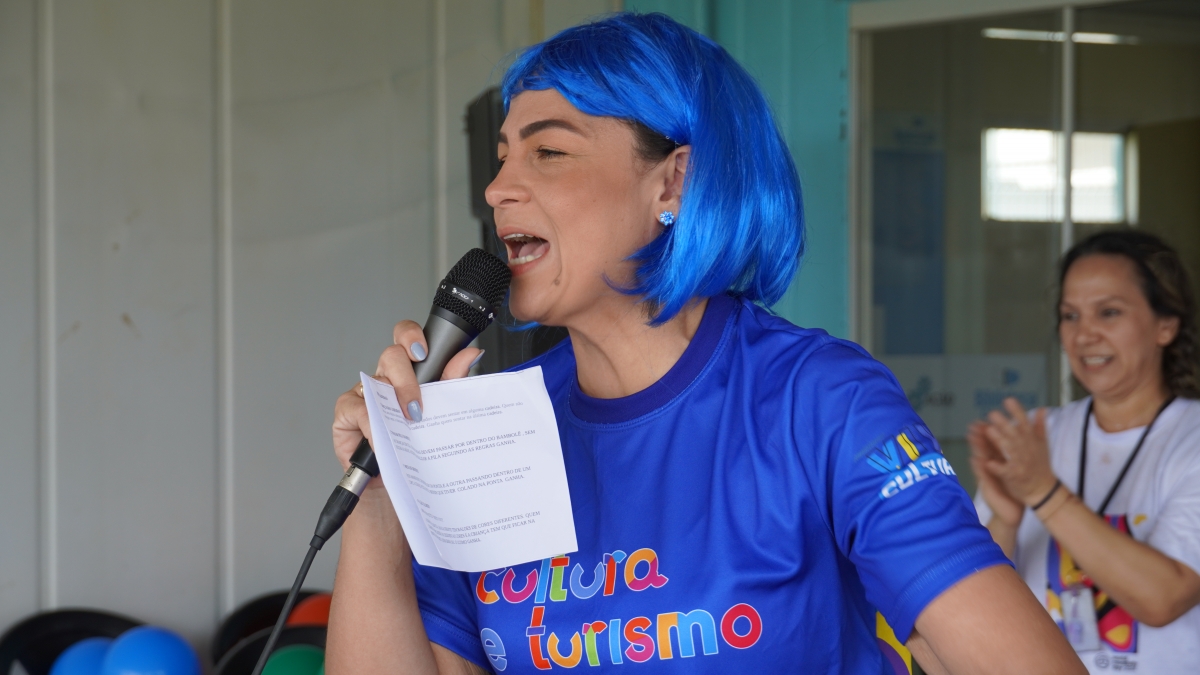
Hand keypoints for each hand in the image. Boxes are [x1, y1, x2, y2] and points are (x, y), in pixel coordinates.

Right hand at [331, 320, 482, 471]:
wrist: (400, 486)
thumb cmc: (418, 450)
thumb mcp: (439, 414)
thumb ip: (452, 381)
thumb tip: (470, 355)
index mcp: (409, 372)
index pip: (406, 338)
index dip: (411, 336)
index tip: (424, 351)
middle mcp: (386, 378)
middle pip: (391, 356)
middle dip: (407, 378)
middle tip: (418, 405)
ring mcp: (365, 393)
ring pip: (376, 381)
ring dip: (393, 402)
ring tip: (407, 424)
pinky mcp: (347, 413)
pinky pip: (358, 410)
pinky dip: (372, 425)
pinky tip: (383, 438)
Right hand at [967, 421, 1024, 526]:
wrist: (1011, 512)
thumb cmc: (1013, 491)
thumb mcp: (1015, 471)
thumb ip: (1015, 456)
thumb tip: (1019, 439)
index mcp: (999, 462)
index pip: (993, 444)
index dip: (989, 432)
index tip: (985, 419)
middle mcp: (991, 467)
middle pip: (984, 449)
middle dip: (979, 436)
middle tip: (974, 423)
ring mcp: (987, 476)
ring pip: (981, 459)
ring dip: (975, 448)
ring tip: (971, 436)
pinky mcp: (987, 486)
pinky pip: (983, 475)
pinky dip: (979, 467)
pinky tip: (975, 459)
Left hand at [979, 398, 1058, 506]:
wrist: (1045, 490)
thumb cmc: (1041, 466)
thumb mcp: (1043, 444)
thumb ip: (1040, 426)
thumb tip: (1042, 409)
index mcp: (1031, 440)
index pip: (1025, 422)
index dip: (1017, 411)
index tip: (1008, 400)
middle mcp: (1027, 449)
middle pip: (1015, 434)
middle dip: (1004, 423)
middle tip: (992, 413)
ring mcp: (1021, 463)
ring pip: (1010, 449)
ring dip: (1000, 440)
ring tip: (989, 431)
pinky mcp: (1015, 476)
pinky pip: (1006, 471)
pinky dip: (998, 467)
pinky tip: (989, 463)